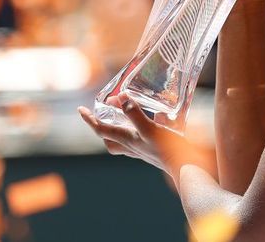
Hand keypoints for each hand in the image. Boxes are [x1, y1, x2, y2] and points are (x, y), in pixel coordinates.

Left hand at [78, 93, 205, 179]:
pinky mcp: (155, 150)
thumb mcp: (148, 129)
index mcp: (127, 140)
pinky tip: (156, 118)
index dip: (90, 119)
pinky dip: (141, 128)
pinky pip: (141, 139)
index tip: (80, 109)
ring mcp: (143, 150)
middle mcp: (132, 147)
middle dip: (102, 125)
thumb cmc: (165, 150)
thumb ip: (135, 114)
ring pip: (123, 140)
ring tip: (122, 116)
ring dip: (119, 129)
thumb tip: (122, 98)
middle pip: (109, 138)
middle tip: (101, 113)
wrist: (184, 167)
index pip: (101, 130)